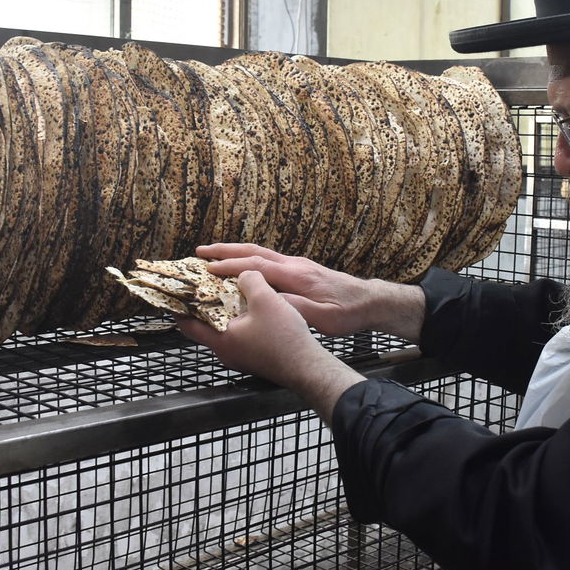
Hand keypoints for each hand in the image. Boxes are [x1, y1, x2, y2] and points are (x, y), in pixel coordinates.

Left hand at [176, 270, 365, 420]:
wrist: (308, 367)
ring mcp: (240, 357)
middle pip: (205, 327)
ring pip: (224, 331)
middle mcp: (226, 352)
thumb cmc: (283, 337)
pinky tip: (251, 309)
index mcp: (220, 339)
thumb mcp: (266, 299)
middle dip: (203, 306)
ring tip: (228, 293)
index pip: (187, 324)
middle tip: (204, 287)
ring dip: (223, 313)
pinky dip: (239, 321)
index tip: (176, 293)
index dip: (179, 307)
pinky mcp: (254, 358)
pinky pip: (239, 337)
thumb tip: (243, 275)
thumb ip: (250, 280)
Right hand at [195, 243, 424, 340]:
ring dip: (235, 250)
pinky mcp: (300, 267)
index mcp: (296, 276)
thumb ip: (296, 309)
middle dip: (226, 250)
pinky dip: (249, 256)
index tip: (208, 269)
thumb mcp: (323, 318)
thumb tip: (269, 302)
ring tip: (213, 253)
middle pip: (255, 251)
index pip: (257, 266)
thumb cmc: (347, 312)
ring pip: (261, 251)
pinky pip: (268, 257)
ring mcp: (297, 264)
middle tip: (200, 251)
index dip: (231, 266)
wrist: (368, 301)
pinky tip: (241, 262)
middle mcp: (294, 264)